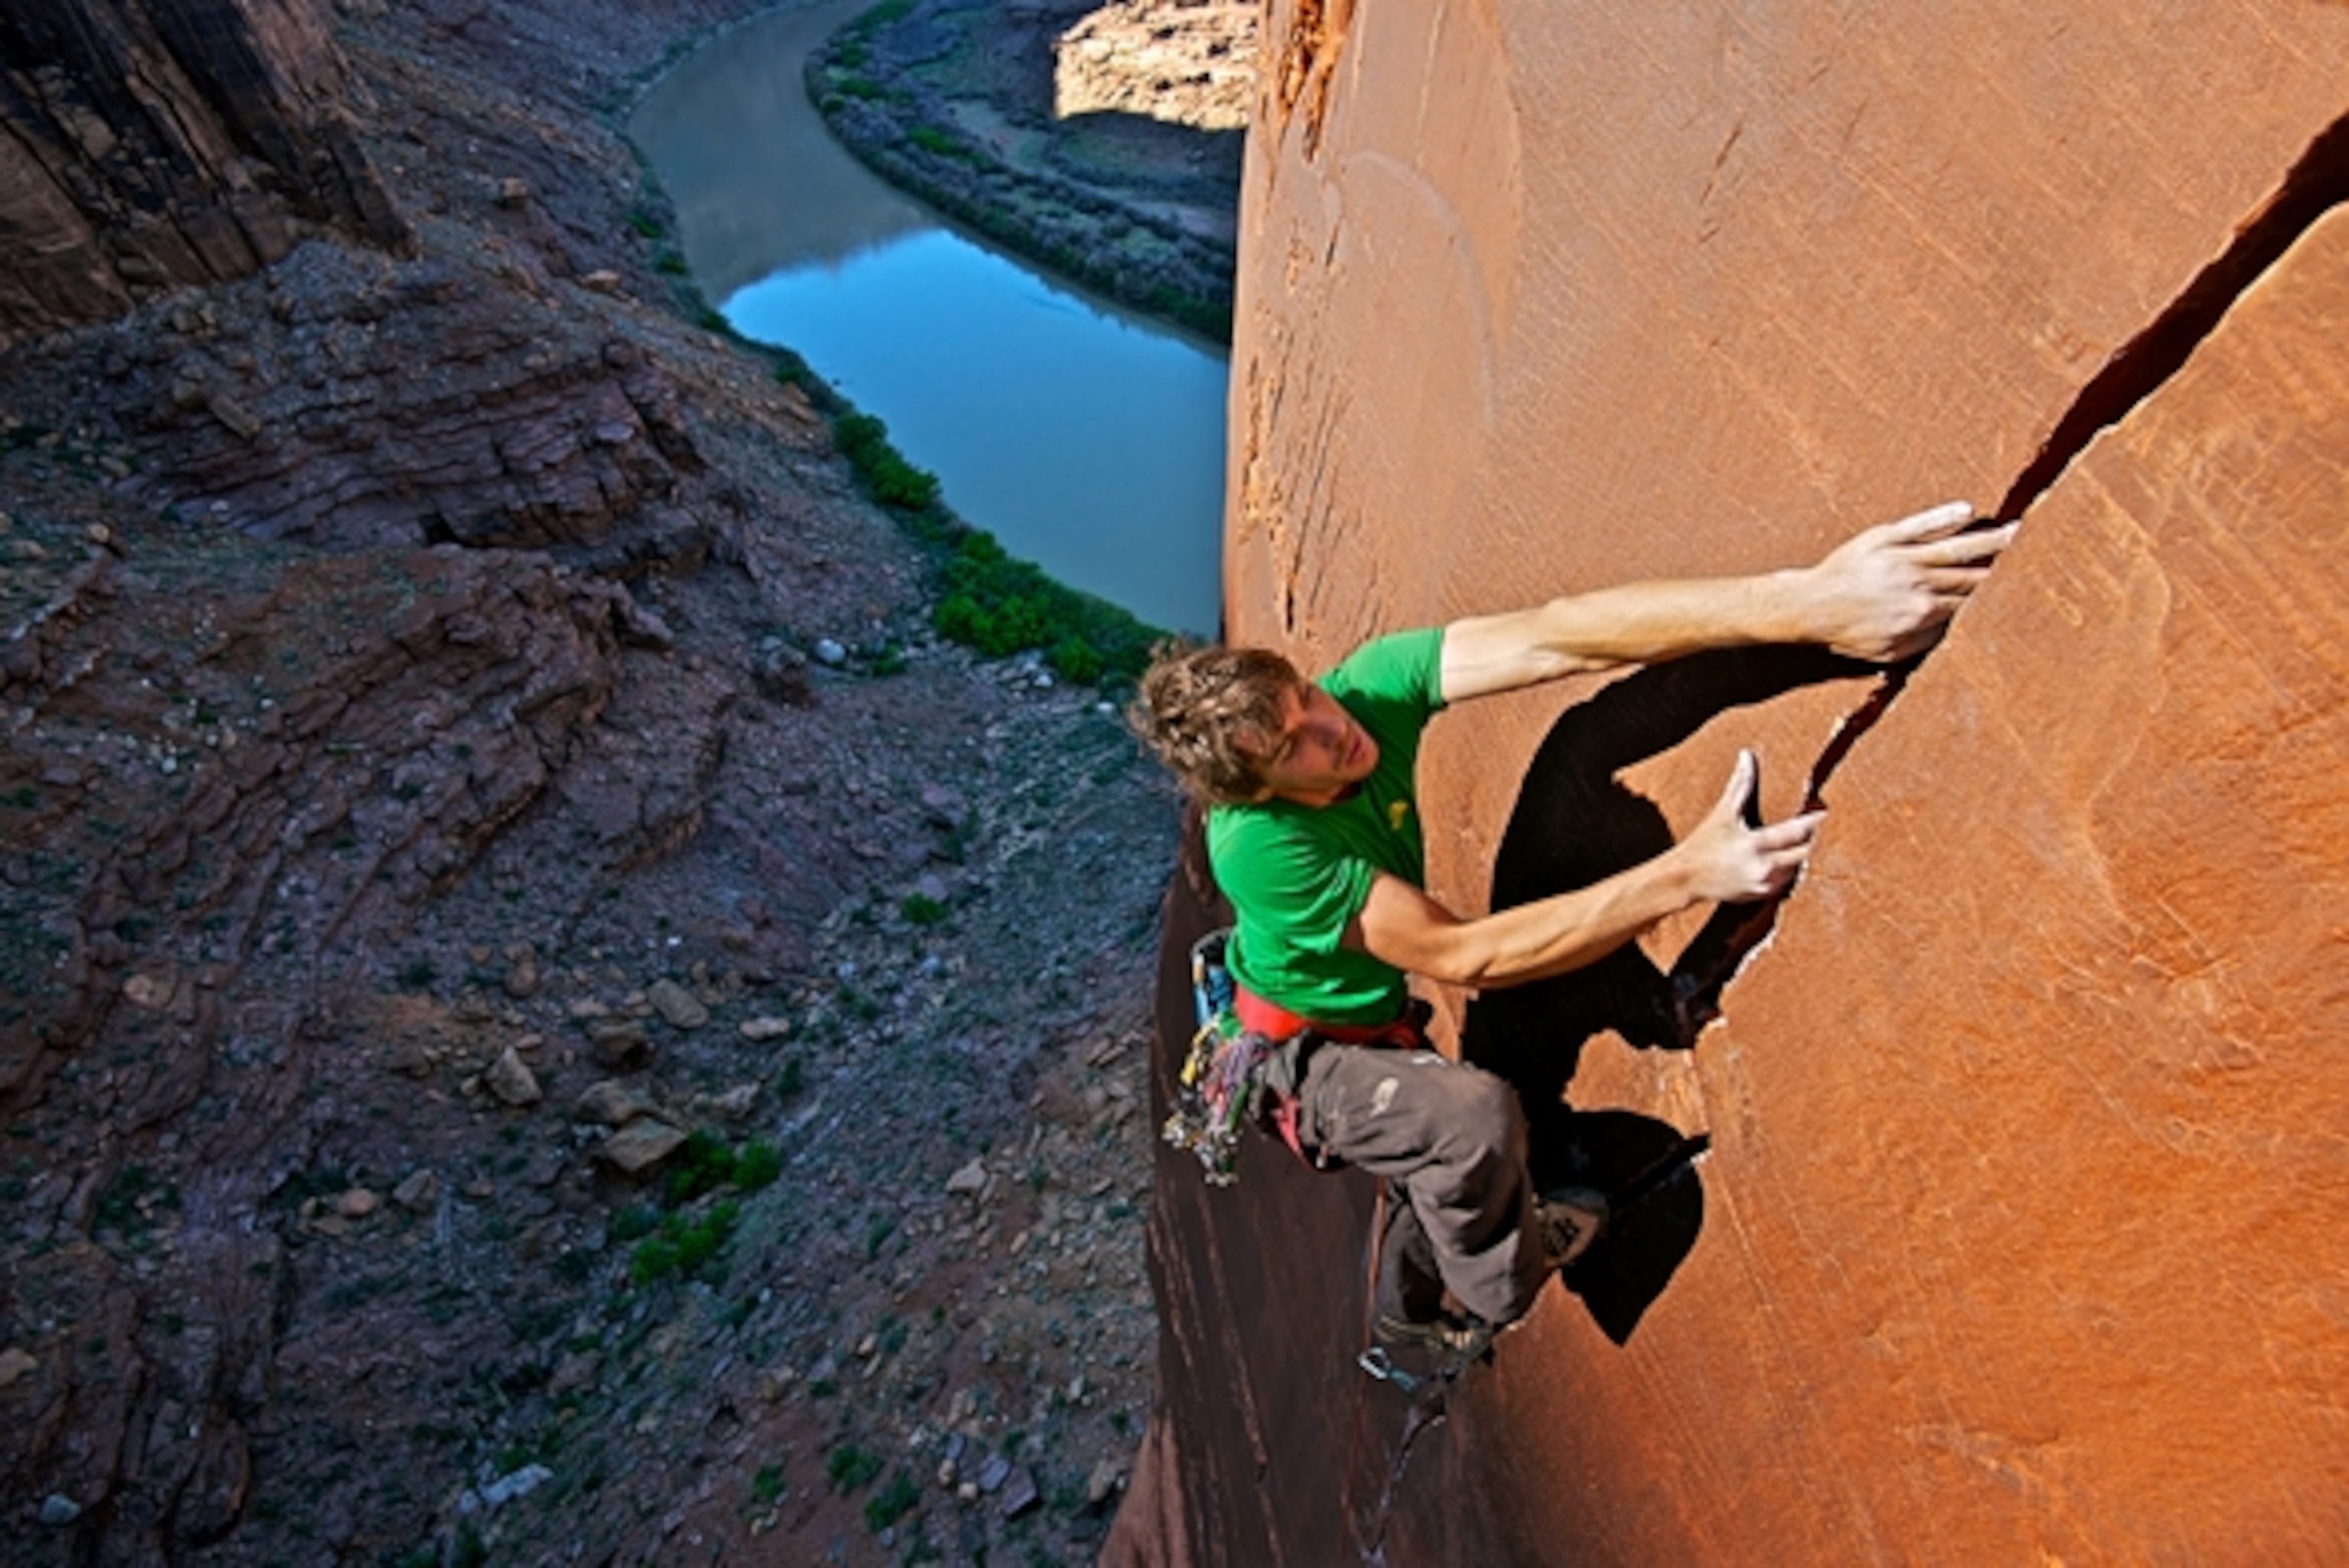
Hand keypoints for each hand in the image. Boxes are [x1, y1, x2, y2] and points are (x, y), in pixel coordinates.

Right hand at [1675, 750, 1821, 903]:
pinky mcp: (1761, 895)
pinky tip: (1786, 859)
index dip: (1813, 822)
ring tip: (1805, 842)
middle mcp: (1764, 867)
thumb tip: (1747, 756)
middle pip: (1803, 853)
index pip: (1795, 832)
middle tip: (1817, 828)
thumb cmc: (1703, 843)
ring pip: (1797, 869)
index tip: (1824, 812)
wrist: (1685, 878)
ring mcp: (1763, 884)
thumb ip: (1740, 784)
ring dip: (1800, 856)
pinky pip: (1785, 882)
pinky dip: (1788, 869)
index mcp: (1756, 844)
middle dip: (1810, 840)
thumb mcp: (1723, 812)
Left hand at [1802, 500, 2017, 661]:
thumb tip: (1956, 628)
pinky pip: (1921, 525)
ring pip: (1956, 547)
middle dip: (2007, 567)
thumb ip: (1926, 641)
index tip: (2030, 590)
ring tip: (2022, 530)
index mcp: (1923, 613)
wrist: (1807, 606)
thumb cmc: (1846, 633)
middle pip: (1972, 574)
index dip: (2000, 597)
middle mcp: (1918, 583)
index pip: (1972, 603)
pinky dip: (1945, 517)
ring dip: (1991, 540)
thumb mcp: (1887, 652)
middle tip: (2043, 554)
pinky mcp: (1885, 537)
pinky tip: (1969, 511)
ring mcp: (1902, 557)